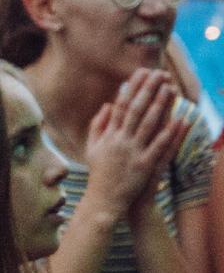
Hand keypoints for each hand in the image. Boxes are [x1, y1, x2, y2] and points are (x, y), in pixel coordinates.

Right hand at [83, 69, 186, 217]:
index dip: (131, 88)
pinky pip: (159, 145)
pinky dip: (169, 132)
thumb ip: (98, 125)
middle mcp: (120, 140)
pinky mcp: (144, 165)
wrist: (103, 200)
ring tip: (169, 87)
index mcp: (108, 135)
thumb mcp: (92, 147)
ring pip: (148, 123)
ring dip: (159, 104)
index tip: (140, 73)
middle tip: (157, 73)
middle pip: (135, 110)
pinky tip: (179, 119)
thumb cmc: (99, 173)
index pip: (120, 105)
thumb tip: (107, 105)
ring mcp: (132, 152)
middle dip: (147, 89)